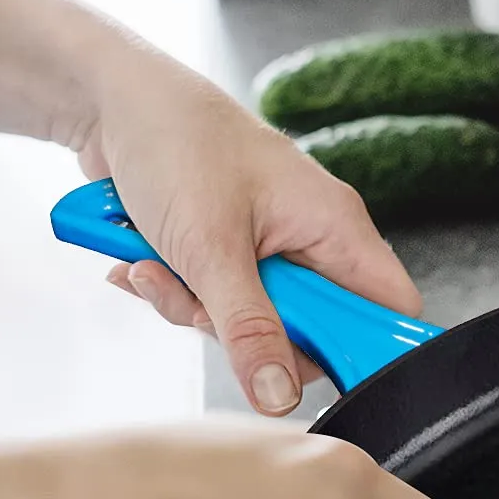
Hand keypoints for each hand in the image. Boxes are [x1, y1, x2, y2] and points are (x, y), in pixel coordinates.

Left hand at [79, 53, 418, 415]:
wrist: (108, 99)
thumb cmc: (174, 142)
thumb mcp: (210, 250)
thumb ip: (249, 330)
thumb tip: (280, 398)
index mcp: (335, 225)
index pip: (389, 308)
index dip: (365, 349)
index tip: (313, 372)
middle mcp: (312, 235)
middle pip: (311, 327)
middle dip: (247, 332)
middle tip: (203, 307)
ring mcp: (269, 243)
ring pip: (254, 318)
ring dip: (195, 309)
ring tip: (155, 271)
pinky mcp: (227, 247)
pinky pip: (216, 299)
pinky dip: (175, 290)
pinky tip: (140, 264)